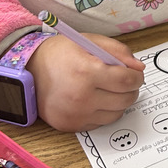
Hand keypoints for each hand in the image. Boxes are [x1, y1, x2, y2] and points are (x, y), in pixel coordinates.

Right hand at [28, 32, 144, 131]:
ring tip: (110, 90)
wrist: (29, 71)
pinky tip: (96, 99)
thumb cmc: (60, 53)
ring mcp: (76, 114)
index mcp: (87, 72)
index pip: (126, 81)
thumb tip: (138, 67)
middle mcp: (82, 97)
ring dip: (119, 102)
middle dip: (131, 90)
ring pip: (115, 114)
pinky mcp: (70, 126)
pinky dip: (103, 112)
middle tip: (125, 82)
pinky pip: (100, 123)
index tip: (136, 74)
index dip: (136, 77)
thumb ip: (118, 51)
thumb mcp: (90, 41)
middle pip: (125, 100)